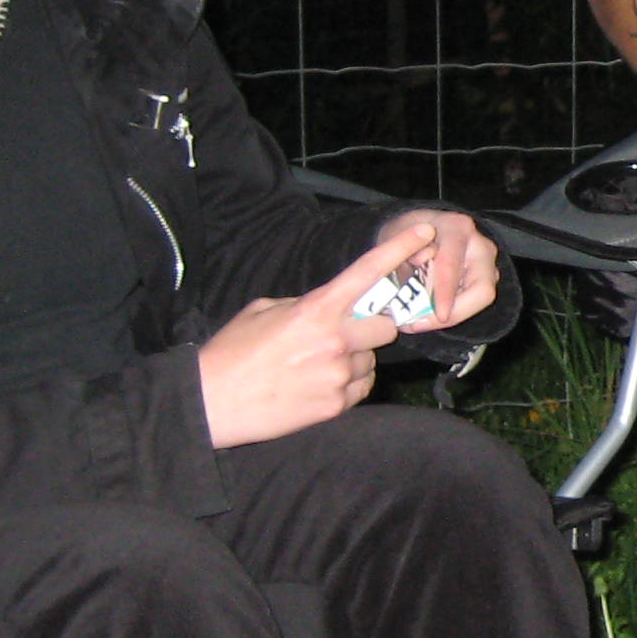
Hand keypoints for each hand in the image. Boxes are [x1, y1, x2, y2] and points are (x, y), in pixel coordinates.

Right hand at [196, 225, 427, 448]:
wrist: (209, 403)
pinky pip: (360, 389)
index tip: (426, 231)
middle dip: (371, 329)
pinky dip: (346, 386)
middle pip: (387, 327)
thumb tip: (331, 305)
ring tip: (315, 367)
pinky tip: (315, 386)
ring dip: (354, 361)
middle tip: (342, 336)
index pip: (368, 272)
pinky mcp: (335, 406)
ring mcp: (337, 375)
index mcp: (316, 309)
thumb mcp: (263, 310)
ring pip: (371, 362)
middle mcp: (335, 340)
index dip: (400, 249)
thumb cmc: (232, 352)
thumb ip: (304, 303)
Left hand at [377, 207, 499, 328]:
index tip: (439, 315)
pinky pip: (475, 301)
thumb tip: (420, 262)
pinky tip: (431, 313)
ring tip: (423, 320)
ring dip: (454, 314)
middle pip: (481, 288)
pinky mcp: (487, 277)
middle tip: (424, 323)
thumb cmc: (406, 233)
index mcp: (456, 228)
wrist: (415, 229)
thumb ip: (403, 251)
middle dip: (456, 312)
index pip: (453, 265)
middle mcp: (479, 244)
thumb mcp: (395, 237)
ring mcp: (487, 262)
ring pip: (482, 298)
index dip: (446, 293)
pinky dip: (455, 311)